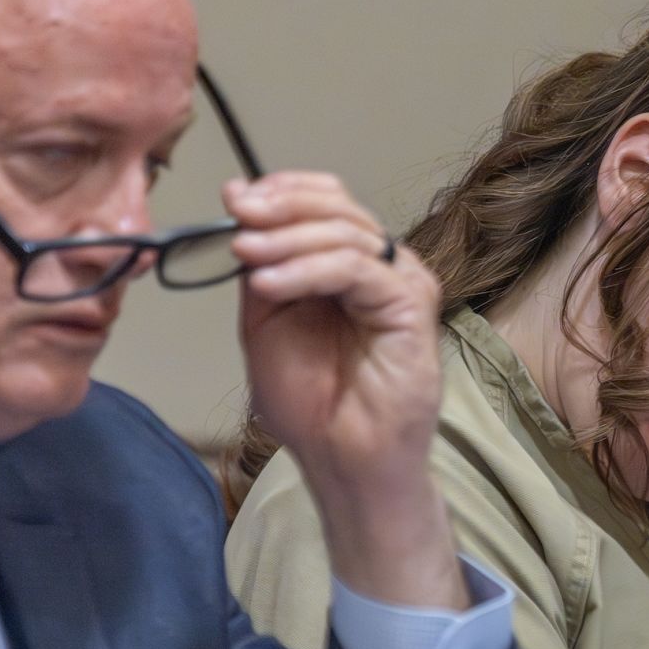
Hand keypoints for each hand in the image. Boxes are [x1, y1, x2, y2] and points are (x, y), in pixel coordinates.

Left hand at [226, 172, 465, 608]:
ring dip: (288, 239)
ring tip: (247, 257)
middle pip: (338, 208)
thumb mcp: (265, 317)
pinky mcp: (412, 307)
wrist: (342, 458)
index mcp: (347, 265)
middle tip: (239, 220)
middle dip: (282, 207)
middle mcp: (380, 268)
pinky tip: (271, 284)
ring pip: (347, 234)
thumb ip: (261, 261)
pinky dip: (309, 270)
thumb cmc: (311, 402)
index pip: (326, 200)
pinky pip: (359, 270)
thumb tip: (241, 193)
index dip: (283, 190)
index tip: (236, 201)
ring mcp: (401, 285)